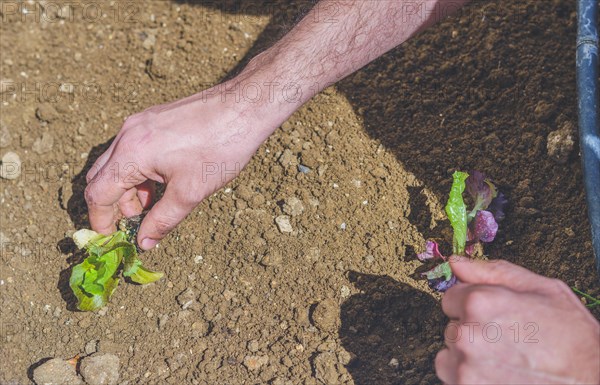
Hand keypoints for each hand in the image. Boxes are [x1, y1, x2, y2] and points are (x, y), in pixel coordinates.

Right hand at [85, 78, 281, 249]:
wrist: (243, 107)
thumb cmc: (220, 147)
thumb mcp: (190, 193)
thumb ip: (162, 220)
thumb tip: (144, 242)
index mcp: (131, 153)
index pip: (97, 194)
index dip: (101, 220)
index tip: (112, 238)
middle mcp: (128, 135)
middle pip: (102, 178)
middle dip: (115, 205)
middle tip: (138, 223)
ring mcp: (139, 123)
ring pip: (118, 164)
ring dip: (129, 189)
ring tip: (156, 205)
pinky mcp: (152, 119)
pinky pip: (133, 150)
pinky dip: (140, 172)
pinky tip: (163, 183)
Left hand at [435, 258, 599, 384]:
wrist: (594, 383)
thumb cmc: (574, 340)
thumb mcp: (542, 290)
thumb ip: (493, 272)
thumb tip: (456, 262)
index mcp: (480, 302)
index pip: (450, 297)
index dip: (473, 305)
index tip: (493, 315)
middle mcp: (467, 334)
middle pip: (451, 327)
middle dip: (473, 331)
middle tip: (507, 340)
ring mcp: (465, 367)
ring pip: (449, 354)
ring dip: (468, 356)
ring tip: (503, 360)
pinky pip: (452, 378)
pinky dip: (471, 378)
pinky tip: (499, 375)